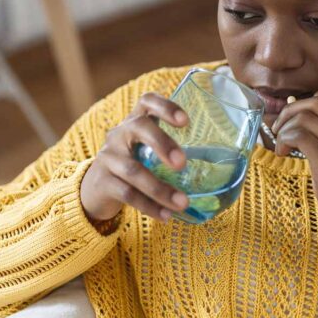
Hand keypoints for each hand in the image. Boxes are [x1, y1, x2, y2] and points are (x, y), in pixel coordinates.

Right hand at [80, 92, 190, 223]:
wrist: (96, 189)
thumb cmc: (133, 165)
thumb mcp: (148, 152)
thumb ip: (172, 154)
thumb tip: (222, 172)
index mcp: (136, 122)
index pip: (147, 101)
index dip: (166, 106)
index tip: (186, 121)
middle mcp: (120, 134)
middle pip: (139, 126)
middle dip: (163, 143)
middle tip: (182, 164)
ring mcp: (108, 157)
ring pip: (134, 170)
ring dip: (160, 189)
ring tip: (182, 203)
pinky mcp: (102, 182)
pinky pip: (127, 194)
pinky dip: (149, 206)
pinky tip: (166, 215)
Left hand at [271, 87, 317, 291]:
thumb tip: (301, 117)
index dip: (316, 96)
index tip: (302, 114)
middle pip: (317, 102)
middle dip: (291, 111)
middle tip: (280, 128)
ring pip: (305, 117)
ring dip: (285, 128)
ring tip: (282, 145)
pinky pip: (300, 136)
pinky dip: (285, 140)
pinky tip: (283, 154)